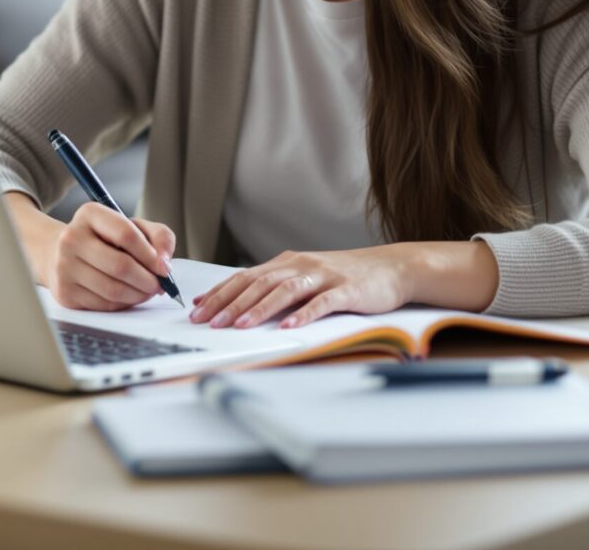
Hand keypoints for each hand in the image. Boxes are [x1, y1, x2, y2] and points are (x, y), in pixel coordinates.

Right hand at [47, 202, 176, 311]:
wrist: (59, 253)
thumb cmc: (103, 240)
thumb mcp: (132, 226)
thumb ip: (158, 236)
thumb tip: (165, 261)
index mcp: (90, 214)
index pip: (126, 234)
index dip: (151, 255)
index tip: (164, 267)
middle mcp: (72, 239)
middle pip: (121, 266)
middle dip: (148, 280)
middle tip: (159, 285)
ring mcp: (64, 267)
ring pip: (113, 290)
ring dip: (139, 295)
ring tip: (146, 291)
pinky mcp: (64, 293)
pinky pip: (104, 304)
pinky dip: (123, 304)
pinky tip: (128, 295)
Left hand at [188, 246, 416, 329]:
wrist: (392, 267)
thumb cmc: (345, 276)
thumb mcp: (306, 276)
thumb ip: (276, 285)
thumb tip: (238, 301)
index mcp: (287, 262)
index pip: (245, 277)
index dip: (220, 292)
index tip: (196, 309)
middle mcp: (301, 265)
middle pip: (259, 283)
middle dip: (230, 303)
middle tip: (209, 322)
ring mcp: (324, 276)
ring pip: (285, 290)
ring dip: (260, 309)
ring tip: (240, 326)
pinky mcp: (347, 290)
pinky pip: (322, 302)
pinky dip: (303, 314)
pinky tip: (289, 326)